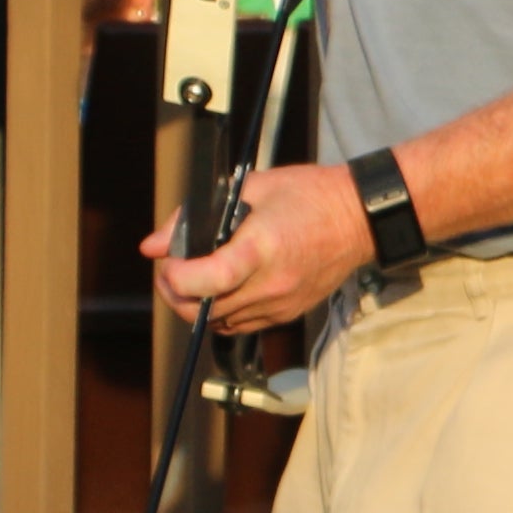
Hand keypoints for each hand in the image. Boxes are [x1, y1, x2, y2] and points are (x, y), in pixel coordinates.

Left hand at [151, 160, 373, 336]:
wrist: (359, 219)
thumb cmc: (310, 196)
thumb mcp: (250, 188)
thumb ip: (195, 216)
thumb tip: (153, 245)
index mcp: (261, 248)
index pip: (210, 279)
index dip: (178, 277)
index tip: (169, 263)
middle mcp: (271, 284)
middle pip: (206, 309)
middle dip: (175, 294)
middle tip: (170, 272)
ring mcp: (280, 304)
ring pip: (219, 322)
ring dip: (197, 306)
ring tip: (193, 279)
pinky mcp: (287, 314)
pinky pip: (241, 324)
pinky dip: (222, 311)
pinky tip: (221, 289)